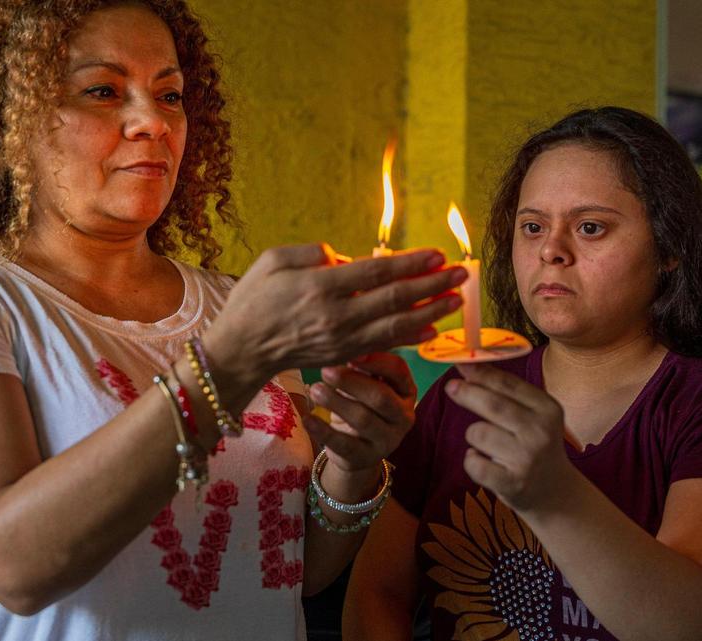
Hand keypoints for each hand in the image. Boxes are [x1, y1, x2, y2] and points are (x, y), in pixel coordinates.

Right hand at [205, 244, 464, 385]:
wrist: (240, 351)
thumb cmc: (252, 300)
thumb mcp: (271, 261)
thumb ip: (309, 252)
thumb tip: (343, 257)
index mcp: (320, 286)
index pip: (377, 271)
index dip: (411, 263)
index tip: (436, 254)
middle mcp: (337, 316)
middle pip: (396, 298)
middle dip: (433, 285)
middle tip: (462, 273)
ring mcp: (342, 340)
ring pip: (397, 325)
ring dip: (431, 312)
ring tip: (457, 299)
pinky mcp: (343, 356)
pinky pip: (384, 346)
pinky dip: (410, 338)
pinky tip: (431, 329)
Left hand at [303, 352, 416, 472]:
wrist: (357, 449)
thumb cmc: (361, 405)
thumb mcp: (367, 384)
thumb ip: (360, 366)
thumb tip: (340, 344)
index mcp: (406, 391)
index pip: (398, 370)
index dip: (376, 360)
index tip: (351, 353)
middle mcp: (403, 416)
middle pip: (381, 397)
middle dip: (351, 382)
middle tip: (325, 370)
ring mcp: (387, 440)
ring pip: (363, 420)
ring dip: (336, 402)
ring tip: (315, 389)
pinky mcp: (365, 457)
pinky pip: (344, 444)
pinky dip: (324, 430)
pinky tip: (307, 418)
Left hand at [445, 363, 575, 511]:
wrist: (556, 493)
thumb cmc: (535, 446)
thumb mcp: (534, 416)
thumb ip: (507, 393)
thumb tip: (468, 366)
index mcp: (548, 409)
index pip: (509, 385)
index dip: (481, 372)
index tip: (460, 362)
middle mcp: (541, 432)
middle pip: (493, 405)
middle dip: (467, 393)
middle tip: (451, 388)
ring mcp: (527, 459)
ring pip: (478, 433)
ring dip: (474, 436)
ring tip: (487, 444)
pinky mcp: (513, 483)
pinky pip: (474, 463)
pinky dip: (472, 461)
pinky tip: (484, 462)